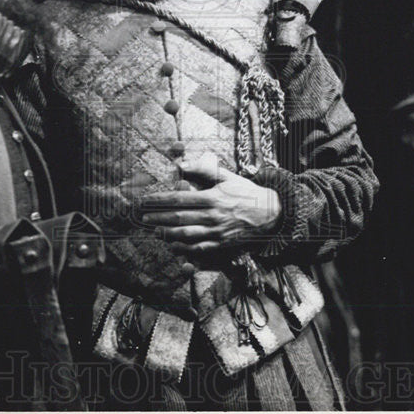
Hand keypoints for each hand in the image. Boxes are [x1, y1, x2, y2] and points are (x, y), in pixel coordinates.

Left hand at [139, 154, 281, 254]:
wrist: (269, 213)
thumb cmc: (245, 192)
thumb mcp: (226, 177)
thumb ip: (203, 170)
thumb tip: (180, 164)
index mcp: (213, 197)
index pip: (180, 199)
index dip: (160, 201)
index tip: (146, 201)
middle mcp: (213, 216)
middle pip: (179, 218)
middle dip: (158, 218)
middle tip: (144, 218)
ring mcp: (217, 232)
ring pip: (186, 235)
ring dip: (167, 234)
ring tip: (155, 231)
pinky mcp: (222, 244)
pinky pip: (199, 249)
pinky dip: (183, 249)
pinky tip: (173, 246)